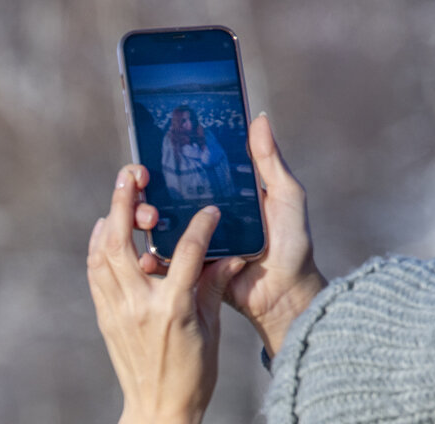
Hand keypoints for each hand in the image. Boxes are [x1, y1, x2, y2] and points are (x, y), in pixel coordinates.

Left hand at [89, 165, 245, 423]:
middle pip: (125, 241)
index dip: (201, 225)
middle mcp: (140, 306)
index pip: (188, 252)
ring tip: (122, 195)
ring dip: (111, 219)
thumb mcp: (212, 330)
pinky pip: (96, 273)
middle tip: (133, 174)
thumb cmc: (195, 374)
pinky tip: (108, 229)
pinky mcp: (107, 318)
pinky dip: (100, 246)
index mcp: (175, 309)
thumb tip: (228, 253)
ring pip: (103, 253)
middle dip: (127, 202)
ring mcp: (118, 312)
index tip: (211, 210)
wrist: (159, 411)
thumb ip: (213, 287)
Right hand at [137, 114, 326, 358]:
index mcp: (225, 196)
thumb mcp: (285, 196)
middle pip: (167, 199)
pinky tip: (144, 251)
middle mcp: (206, 218)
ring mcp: (197, 245)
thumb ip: (269, 161)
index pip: (190, 174)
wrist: (286, 294)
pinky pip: (166, 261)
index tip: (150, 151)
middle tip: (141, 183)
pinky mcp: (191, 271)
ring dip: (146, 220)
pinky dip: (152, 256)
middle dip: (147, 191)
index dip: (168, 162)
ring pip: (161, 228)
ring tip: (146, 217)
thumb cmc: (292, 245)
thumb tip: (257, 118)